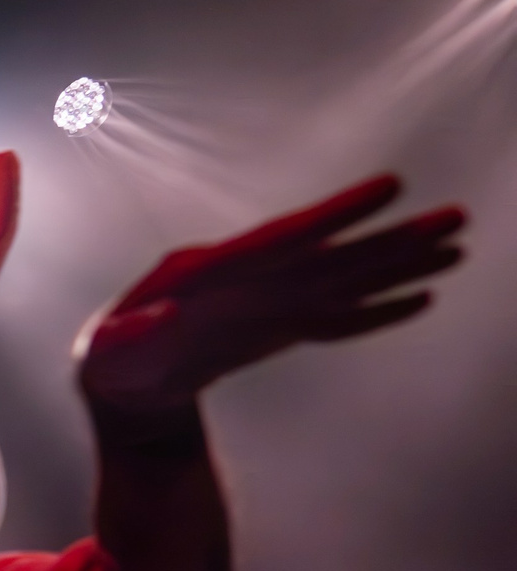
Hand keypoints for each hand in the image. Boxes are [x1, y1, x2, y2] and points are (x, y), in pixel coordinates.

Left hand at [75, 175, 463, 416]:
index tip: (390, 187)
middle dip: (393, 240)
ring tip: (457, 248)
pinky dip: (376, 312)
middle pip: (330, 257)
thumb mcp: (111, 352)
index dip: (336, 215)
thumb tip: (158, 317)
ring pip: (343, 282)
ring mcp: (268, 303)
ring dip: (397, 267)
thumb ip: (134, 334)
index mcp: (209, 272)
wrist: (124, 383)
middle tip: (458, 217)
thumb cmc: (111, 360)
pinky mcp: (280, 329)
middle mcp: (248, 279)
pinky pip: (335, 320)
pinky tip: (420, 299)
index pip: (283, 239)